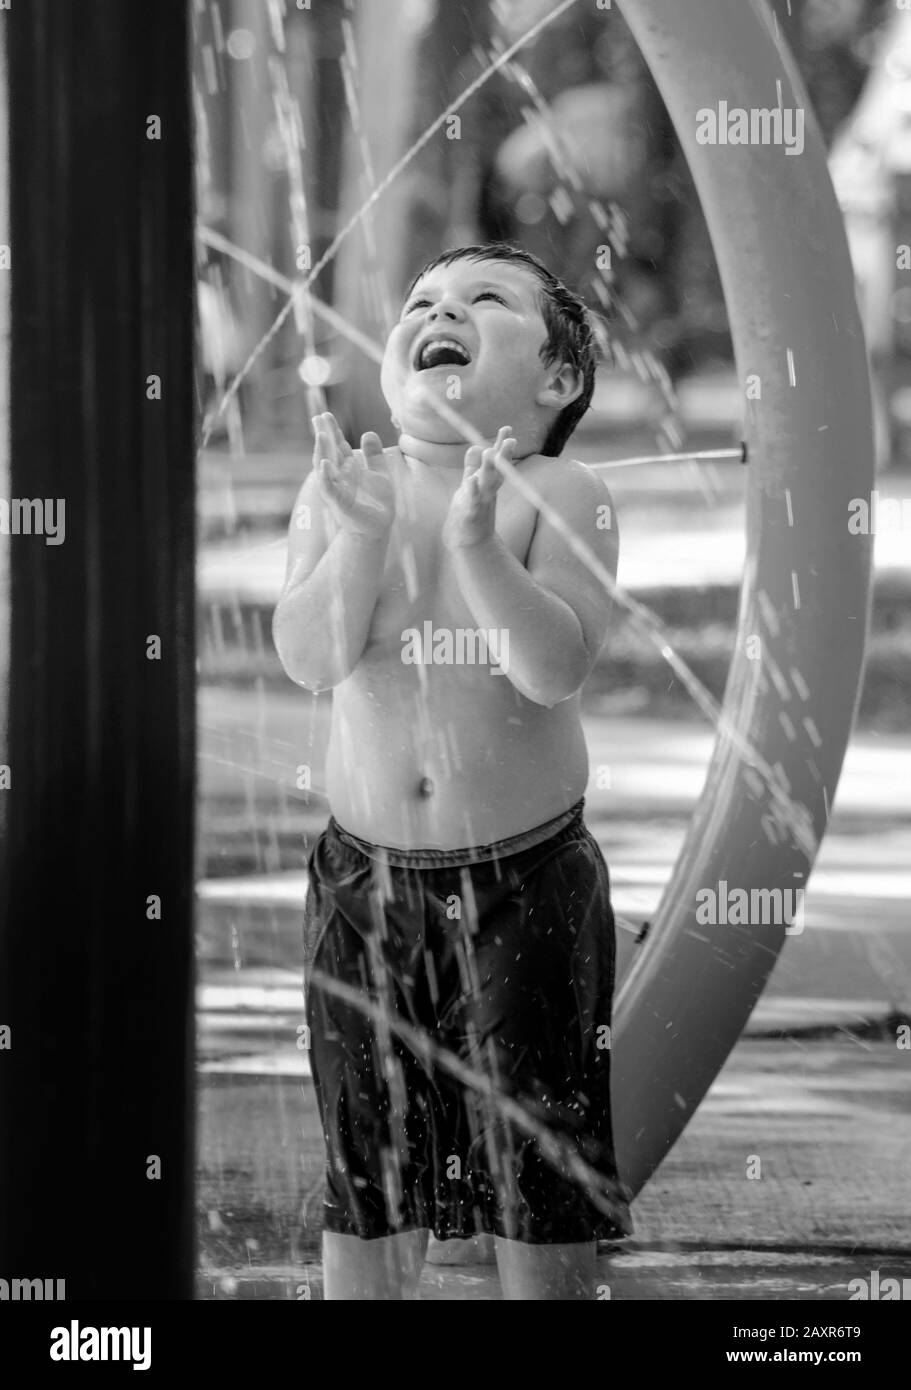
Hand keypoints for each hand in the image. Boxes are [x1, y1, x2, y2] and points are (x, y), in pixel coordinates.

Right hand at [313, 412, 394, 538]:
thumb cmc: (377, 502)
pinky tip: (325, 464)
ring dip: (322, 451)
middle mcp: (339, 476)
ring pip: (325, 467)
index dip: (332, 431)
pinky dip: (326, 476)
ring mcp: (337, 488)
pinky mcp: (340, 502)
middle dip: (323, 435)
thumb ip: (374, 454)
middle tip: (318, 417)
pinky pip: (330, 488)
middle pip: (328, 451)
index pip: (337, 445)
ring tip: (321, 434)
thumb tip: (368, 433)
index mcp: (347, 468)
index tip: (325, 415)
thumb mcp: (380, 473)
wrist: (378, 527)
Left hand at [442, 427, 516, 551]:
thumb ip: (472, 467)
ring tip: (489, 453)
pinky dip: (473, 491)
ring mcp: (481, 502)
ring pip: (487, 484)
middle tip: (511, 439)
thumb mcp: (470, 485)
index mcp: (488, 483)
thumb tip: (475, 446)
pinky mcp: (471, 514)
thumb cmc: (470, 512)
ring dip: (489, 469)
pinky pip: (473, 502)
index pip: (497, 462)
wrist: (468, 541)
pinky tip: (471, 480)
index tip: (507, 429)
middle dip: (503, 455)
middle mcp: (488, 491)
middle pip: (497, 471)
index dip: (501, 446)